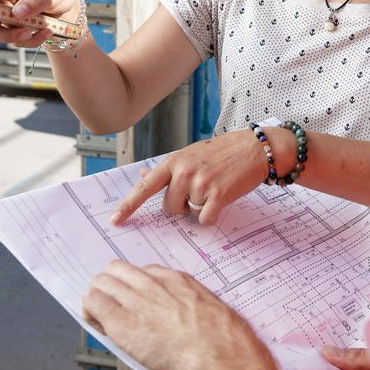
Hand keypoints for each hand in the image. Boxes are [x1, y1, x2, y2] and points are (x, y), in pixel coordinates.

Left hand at [83, 261, 290, 369]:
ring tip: (99, 312)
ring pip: (101, 282)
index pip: (141, 271)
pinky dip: (90, 311)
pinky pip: (95, 304)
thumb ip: (185, 302)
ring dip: (98, 295)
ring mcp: (137, 301)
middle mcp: (152, 284)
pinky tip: (94, 321)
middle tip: (110, 303)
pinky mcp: (123, 323)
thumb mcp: (207, 307)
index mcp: (175, 280)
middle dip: (110, 285)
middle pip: (116, 269)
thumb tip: (178, 313)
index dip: (133, 285)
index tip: (132, 297)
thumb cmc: (221, 337)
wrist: (218, 354)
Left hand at [110, 127, 294, 226]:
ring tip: (213, 188)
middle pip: (169, 208)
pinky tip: (221, 198)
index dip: (129, 206)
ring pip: (188, 214)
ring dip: (199, 207)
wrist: (254, 149)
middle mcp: (183, 171)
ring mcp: (200, 183)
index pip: (145, 187)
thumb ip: (168, 169)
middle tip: (199, 190)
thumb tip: (142, 176)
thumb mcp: (191, 154)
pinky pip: (204, 220)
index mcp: (174, 161)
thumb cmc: (222, 152)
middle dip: (181, 205)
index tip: (115, 221)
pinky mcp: (217, 195)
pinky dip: (212, 215)